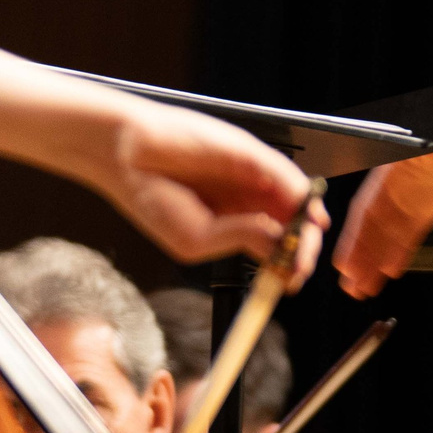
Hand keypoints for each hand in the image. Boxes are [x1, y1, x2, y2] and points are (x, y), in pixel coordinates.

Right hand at [97, 102, 326, 283]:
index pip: (274, 245)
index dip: (288, 263)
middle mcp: (247, 199)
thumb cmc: (152, 195)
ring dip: (305, 225)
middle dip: (302, 247)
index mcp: (234, 223)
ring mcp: (250, 175)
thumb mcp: (196, 239)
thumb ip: (239, 239)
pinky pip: (282, 172)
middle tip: (301, 266)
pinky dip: (299, 193)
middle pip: (291, 224)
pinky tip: (302, 212)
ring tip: (301, 247)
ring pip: (294, 199)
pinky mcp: (248, 152)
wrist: (126, 156)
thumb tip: (279, 244)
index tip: (293, 280)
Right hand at [336, 101, 432, 298]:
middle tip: (350, 284)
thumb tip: (406, 160)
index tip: (345, 260)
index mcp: (393, 164)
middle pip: (374, 224)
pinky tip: (390, 270)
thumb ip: (423, 152)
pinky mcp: (430, 206)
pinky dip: (398, 253)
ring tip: (364, 286)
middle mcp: (397, 182)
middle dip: (360, 255)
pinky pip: (409, 234)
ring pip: (389, 234)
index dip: (356, 236)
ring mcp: (413, 195)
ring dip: (375, 260)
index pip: (368, 205)